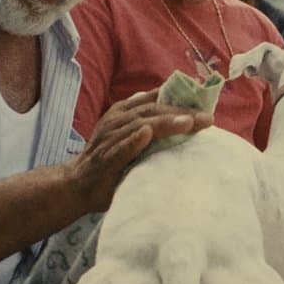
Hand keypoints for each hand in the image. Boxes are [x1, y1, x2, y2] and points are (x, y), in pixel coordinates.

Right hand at [65, 90, 211, 212]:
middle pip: (152, 111)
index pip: (154, 100)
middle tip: (207, 117)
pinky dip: (133, 141)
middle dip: (180, 112)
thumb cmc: (110, 160)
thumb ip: (151, 125)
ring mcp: (109, 139)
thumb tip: (184, 118)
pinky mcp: (104, 160)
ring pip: (139, 125)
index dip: (179, 98)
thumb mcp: (130, 137)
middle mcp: (116, 121)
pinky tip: (147, 135)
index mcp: (124, 113)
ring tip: (188, 123)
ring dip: (164, 123)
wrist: (76, 186)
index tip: (205, 100)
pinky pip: (119, 149)